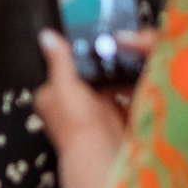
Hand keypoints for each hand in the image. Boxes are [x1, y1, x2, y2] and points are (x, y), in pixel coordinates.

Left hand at [31, 29, 129, 149]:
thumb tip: (46, 35)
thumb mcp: (64, 86)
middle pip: (87, 72)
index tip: (93, 33)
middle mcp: (71, 101)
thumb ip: (59, 60)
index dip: (76, 52)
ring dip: (119, 68)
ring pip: (107, 80)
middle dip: (102, 59)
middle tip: (119, 38)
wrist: (102, 154)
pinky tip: (141, 66)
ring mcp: (94, 107)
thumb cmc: (76, 122)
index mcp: (51, 95)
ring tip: (132, 47)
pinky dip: (132, 81)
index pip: (62, 66)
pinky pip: (124, 92)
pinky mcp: (115, 113)